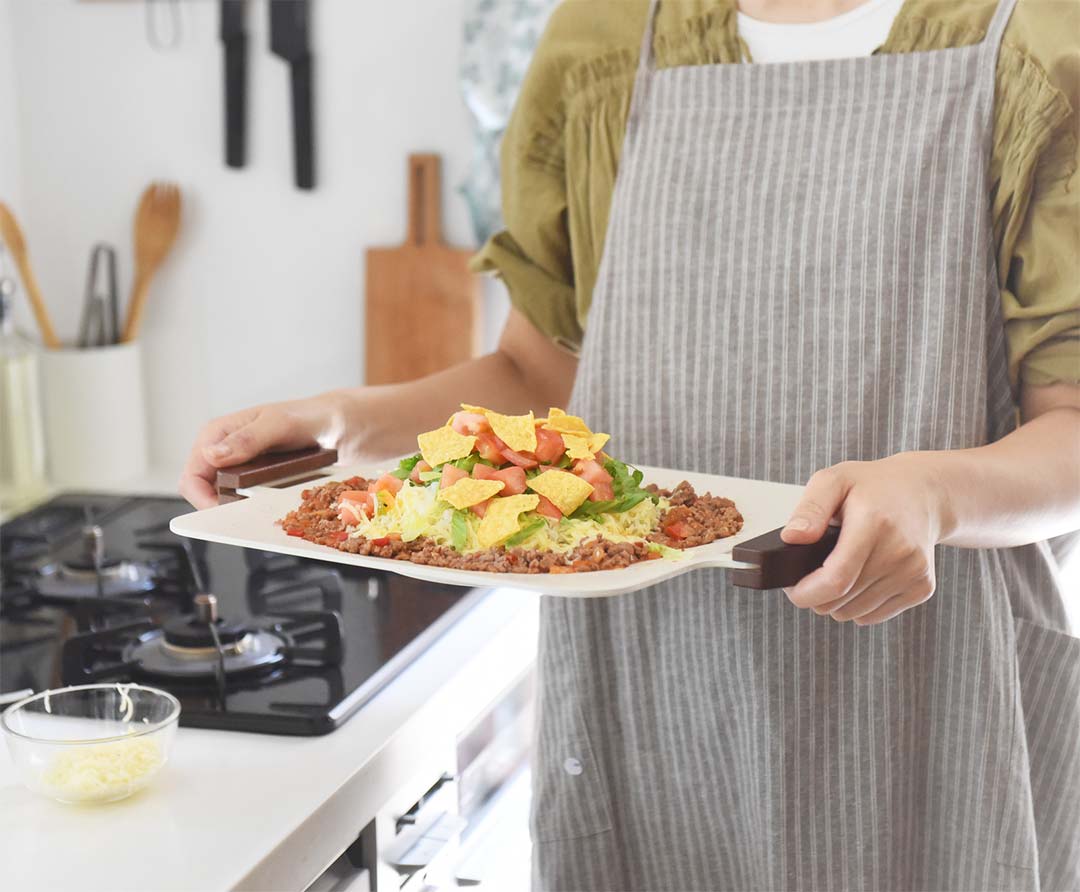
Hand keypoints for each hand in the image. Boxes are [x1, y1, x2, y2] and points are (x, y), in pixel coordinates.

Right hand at [179, 396, 341, 508]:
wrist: (334, 424)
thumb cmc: (305, 417)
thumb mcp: (278, 423)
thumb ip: (248, 438)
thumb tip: (212, 455)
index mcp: (216, 435)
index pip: (192, 478)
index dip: (203, 499)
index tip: (227, 512)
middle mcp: (223, 454)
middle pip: (206, 494)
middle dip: (223, 507)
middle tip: (252, 512)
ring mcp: (239, 470)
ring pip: (226, 501)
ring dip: (242, 509)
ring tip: (267, 508)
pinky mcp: (256, 482)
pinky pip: (246, 503)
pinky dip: (257, 508)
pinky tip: (275, 506)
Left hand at [780, 454, 945, 625]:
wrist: (923, 494)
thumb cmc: (872, 487)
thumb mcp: (833, 481)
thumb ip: (809, 509)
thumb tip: (792, 538)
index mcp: (874, 523)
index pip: (836, 579)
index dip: (806, 592)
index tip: (791, 588)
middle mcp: (899, 551)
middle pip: (841, 601)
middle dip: (815, 595)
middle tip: (809, 574)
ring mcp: (914, 572)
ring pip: (855, 614)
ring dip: (836, 602)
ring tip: (834, 572)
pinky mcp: (922, 588)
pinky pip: (874, 615)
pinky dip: (858, 606)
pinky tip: (857, 579)